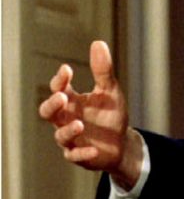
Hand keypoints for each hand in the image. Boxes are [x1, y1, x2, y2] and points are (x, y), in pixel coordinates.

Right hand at [37, 40, 142, 186]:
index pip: (59, 88)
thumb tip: (98, 42)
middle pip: (48, 112)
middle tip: (62, 96)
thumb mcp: (110, 91)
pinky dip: (82, 153)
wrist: (120, 144)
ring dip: (68, 130)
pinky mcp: (80, 155)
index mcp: (71, 102)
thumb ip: (102, 70)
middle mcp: (66, 119)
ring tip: (80, 124)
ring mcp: (71, 138)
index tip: (67, 70)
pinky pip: (75, 156)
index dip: (60, 79)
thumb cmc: (110, 115)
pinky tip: (93, 149)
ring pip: (60, 136)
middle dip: (52, 105)